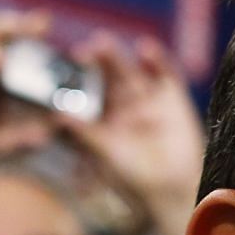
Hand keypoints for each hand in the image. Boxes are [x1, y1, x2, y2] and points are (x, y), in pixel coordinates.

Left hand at [59, 32, 204, 234]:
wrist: (174, 191)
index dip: (76, 79)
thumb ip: (86, 135)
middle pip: (108, 77)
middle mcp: (124, 106)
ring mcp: (148, 100)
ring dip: (117, 57)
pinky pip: (165, 75)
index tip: (61, 72)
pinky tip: (146, 49)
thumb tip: (59, 116)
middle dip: (96, 62)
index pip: (88, 92)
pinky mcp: (173, 99)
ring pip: (131, 71)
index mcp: (104, 118)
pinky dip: (157, 61)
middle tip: (83, 50)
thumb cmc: (136, 179)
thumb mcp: (107, 155)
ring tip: (103, 43)